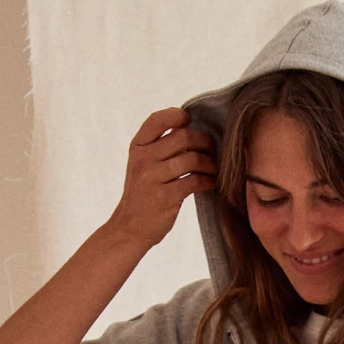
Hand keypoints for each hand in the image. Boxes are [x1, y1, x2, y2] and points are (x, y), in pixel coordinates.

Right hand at [106, 107, 217, 248]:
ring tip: (213, 169)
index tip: (190, 121)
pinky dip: (208, 180)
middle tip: (212, 148)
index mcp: (137, 147)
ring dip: (209, 163)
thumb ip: (160, 146)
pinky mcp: (165, 196)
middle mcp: (143, 159)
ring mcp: (153, 178)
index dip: (177, 115)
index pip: (157, 120)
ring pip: (192, 159)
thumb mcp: (142, 164)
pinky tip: (210, 183)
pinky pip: (195, 181)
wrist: (130, 227)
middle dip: (204, 141)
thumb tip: (191, 128)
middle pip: (182, 137)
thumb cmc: (143, 193)